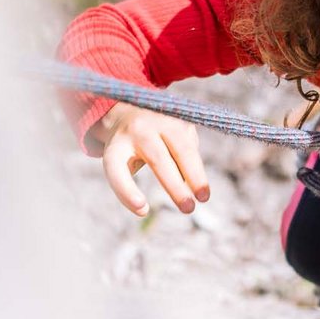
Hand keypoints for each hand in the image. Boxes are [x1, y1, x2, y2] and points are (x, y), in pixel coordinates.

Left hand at [92, 103, 209, 216]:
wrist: (128, 110)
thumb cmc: (125, 150)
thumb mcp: (119, 164)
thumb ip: (128, 186)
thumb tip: (151, 204)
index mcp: (116, 146)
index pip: (117, 169)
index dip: (127, 191)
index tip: (142, 208)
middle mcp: (137, 129)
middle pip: (157, 159)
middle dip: (174, 186)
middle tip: (187, 209)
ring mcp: (160, 120)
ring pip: (182, 149)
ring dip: (195, 175)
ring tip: (204, 197)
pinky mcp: (179, 118)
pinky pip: (191, 144)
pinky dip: (195, 165)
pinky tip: (196, 178)